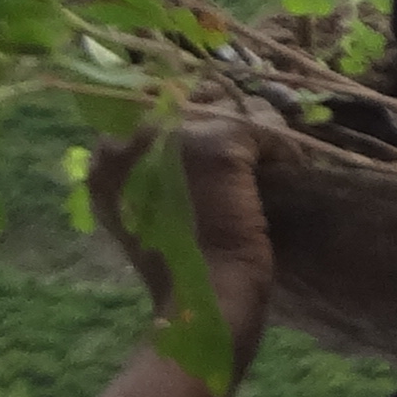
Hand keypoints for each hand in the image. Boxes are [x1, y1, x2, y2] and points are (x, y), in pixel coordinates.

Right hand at [90, 113, 278, 366]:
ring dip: (260, 136)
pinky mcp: (221, 142)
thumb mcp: (141, 217)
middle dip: (230, 123)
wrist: (201, 297)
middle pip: (197, 99)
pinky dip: (283, 149)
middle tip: (254, 157)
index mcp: (107, 150)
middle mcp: (135, 129)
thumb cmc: (177, 272)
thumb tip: (179, 149)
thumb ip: (145, 176)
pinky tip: (289, 173)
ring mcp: (178, 131)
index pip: (159, 106)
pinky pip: (265, 127)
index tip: (221, 148)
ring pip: (234, 107)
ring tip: (273, 167)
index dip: (196, 122)